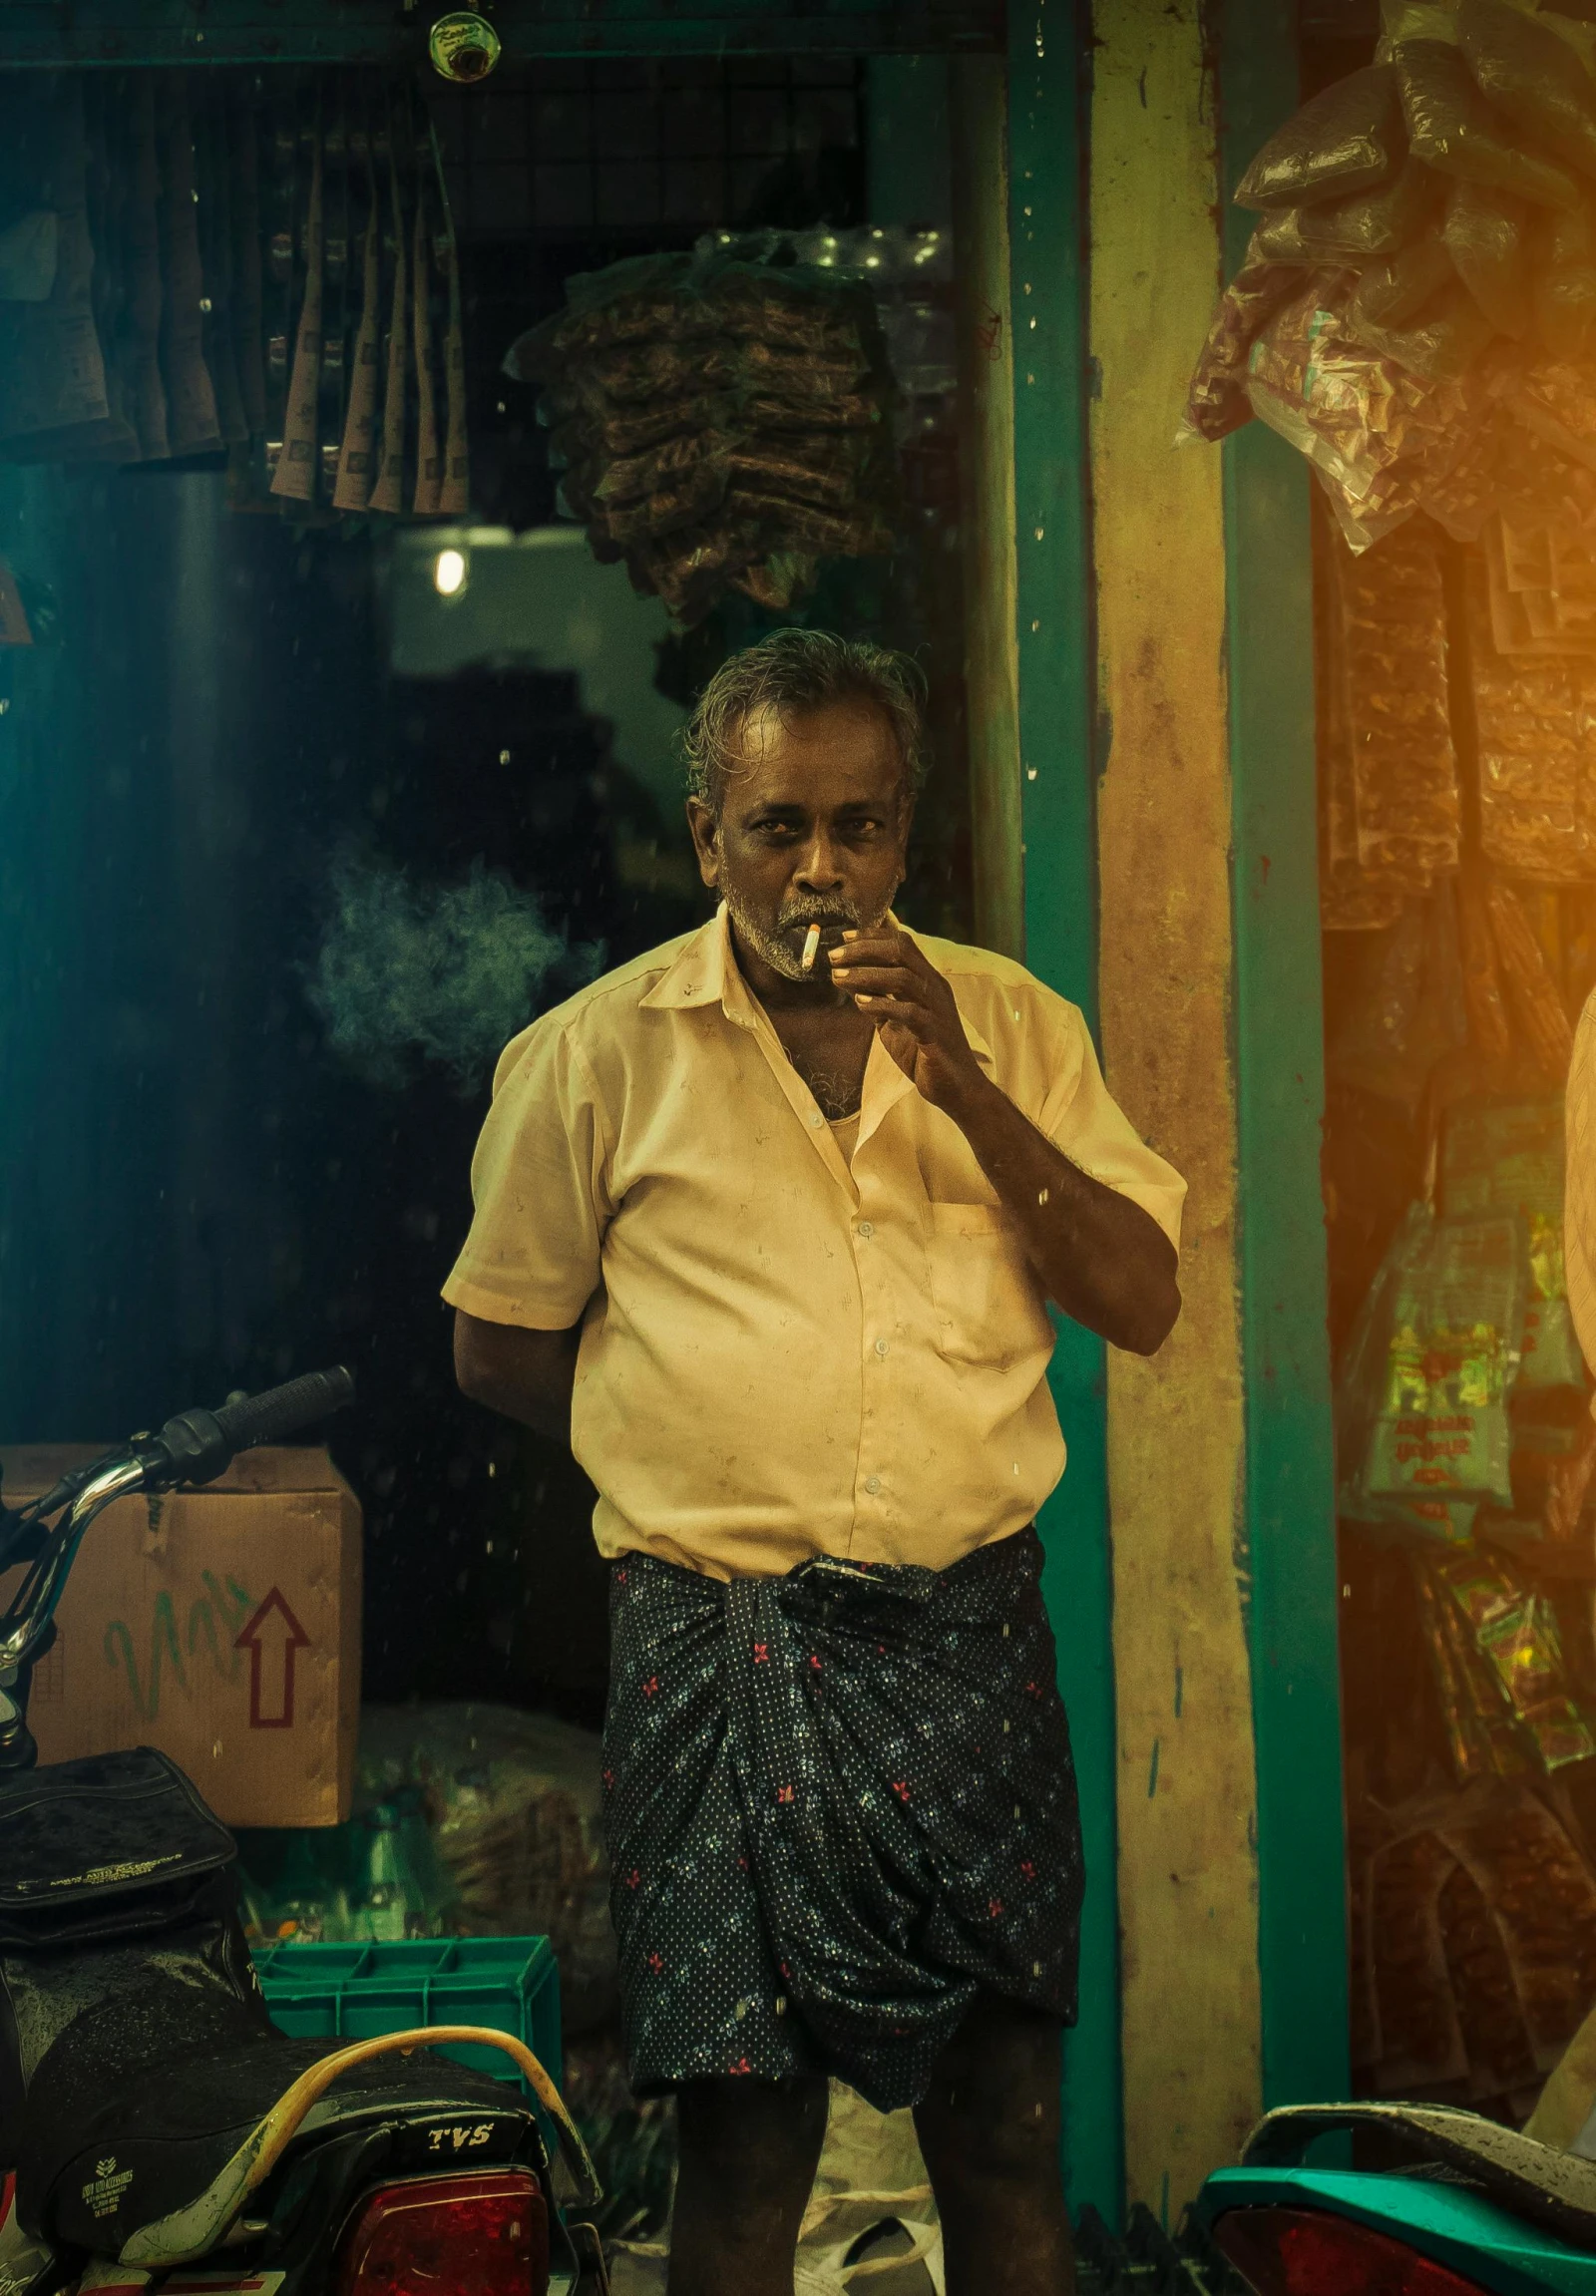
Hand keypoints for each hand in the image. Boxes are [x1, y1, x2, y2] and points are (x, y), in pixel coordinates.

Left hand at [829, 925, 986, 1113]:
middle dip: (864, 949)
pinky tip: (859, 1004)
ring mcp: (937, 1009)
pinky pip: (909, 1012)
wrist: (956, 1088)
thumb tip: (851, 984)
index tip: (844, 937)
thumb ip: (878, 1002)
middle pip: (901, 951)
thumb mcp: (895, 1023)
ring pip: (903, 977)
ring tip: (838, 977)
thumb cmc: (925, 1054)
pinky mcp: (935, 1033)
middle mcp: (934, 988)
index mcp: (927, 981)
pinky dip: (882, 1004)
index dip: (872, 936)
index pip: (902, 943)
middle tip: (834, 956)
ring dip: (866, 974)